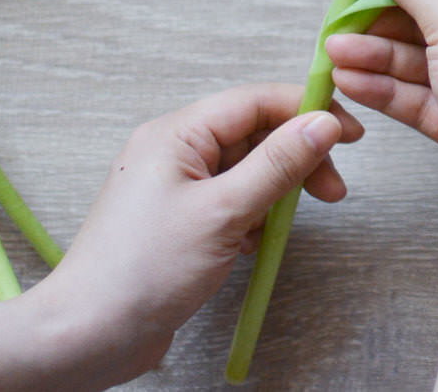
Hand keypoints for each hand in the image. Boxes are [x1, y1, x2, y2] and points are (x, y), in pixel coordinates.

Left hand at [0, 84, 362, 391]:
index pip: (256, 101)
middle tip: (333, 190)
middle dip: (298, 158)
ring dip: (279, 191)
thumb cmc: (143, 271)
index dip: (307, 110)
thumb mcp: (225, 212)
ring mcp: (177, 186)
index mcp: (177, 134)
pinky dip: (256, 215)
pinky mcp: (182, 218)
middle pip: (256, 134)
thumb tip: (323, 123)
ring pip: (248, 169)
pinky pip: (234, 199)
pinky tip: (257, 242)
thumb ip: (279, 164)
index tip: (350, 133)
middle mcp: (175, 151)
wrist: (88, 336)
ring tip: (295, 220)